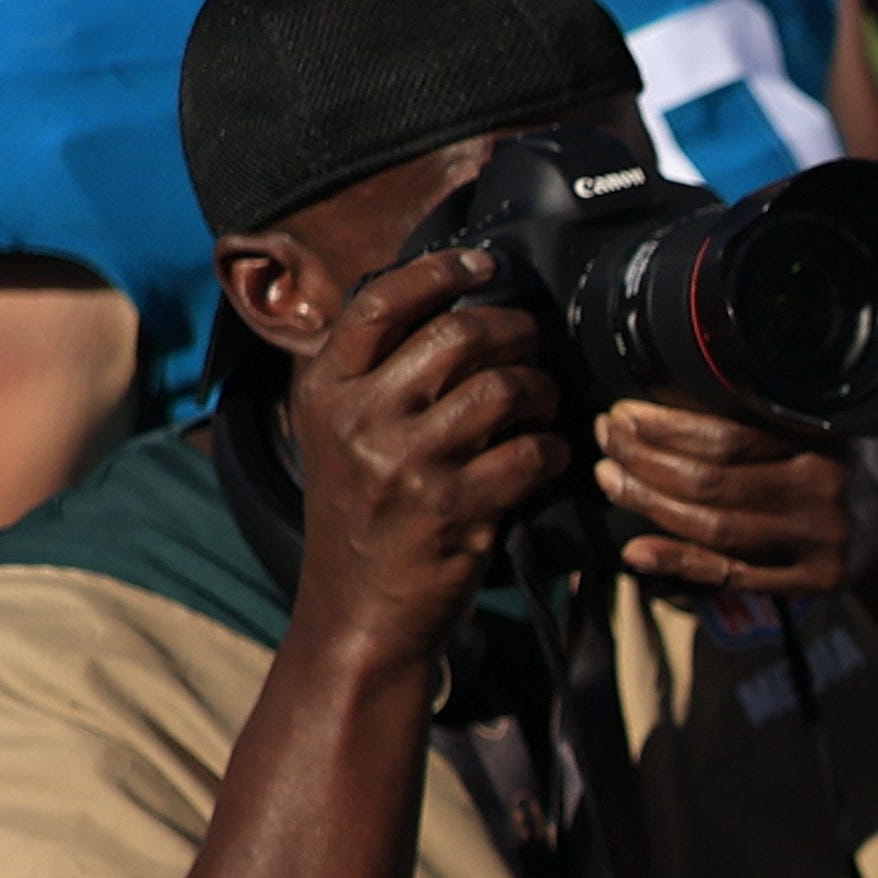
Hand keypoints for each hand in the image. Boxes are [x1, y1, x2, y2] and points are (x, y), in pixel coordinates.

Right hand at [291, 250, 562, 672]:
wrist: (357, 612)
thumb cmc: (361, 515)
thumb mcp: (335, 434)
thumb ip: (372, 373)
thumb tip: (444, 302)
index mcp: (324, 390)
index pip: (381, 302)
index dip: (441, 271)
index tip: (486, 264)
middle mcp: (358, 419)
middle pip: (459, 335)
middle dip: (514, 331)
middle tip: (533, 345)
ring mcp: (405, 464)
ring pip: (502, 388)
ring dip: (540, 389)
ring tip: (543, 403)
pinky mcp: (453, 509)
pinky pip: (530, 453)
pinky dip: (553, 450)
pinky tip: (548, 456)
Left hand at [594, 398, 877, 596]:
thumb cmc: (851, 456)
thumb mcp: (818, 418)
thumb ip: (758, 412)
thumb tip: (667, 401)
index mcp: (822, 440)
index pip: (726, 435)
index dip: (663, 426)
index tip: (624, 413)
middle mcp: (823, 492)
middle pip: (711, 481)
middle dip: (643, 460)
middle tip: (606, 441)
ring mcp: (819, 542)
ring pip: (713, 528)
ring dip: (647, 503)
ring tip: (610, 478)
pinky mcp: (815, 582)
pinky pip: (734, 575)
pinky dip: (679, 563)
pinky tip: (636, 549)